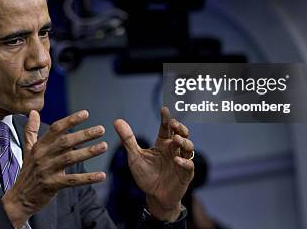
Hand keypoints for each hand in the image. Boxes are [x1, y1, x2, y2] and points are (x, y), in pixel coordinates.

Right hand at [2, 110, 106, 227]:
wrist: (19, 198)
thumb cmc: (28, 172)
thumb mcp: (27, 149)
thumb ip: (31, 130)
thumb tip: (33, 112)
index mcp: (39, 146)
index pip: (55, 128)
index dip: (70, 120)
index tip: (86, 113)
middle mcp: (43, 156)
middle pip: (66, 142)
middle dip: (84, 135)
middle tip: (101, 129)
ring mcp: (48, 170)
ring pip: (70, 158)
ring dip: (88, 152)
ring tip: (104, 146)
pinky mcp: (53, 185)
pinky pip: (73, 180)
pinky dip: (88, 178)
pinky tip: (101, 175)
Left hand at [114, 107, 193, 221]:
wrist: (153, 197)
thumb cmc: (145, 175)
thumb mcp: (134, 157)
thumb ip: (128, 140)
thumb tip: (117, 121)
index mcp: (162, 143)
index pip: (166, 128)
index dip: (166, 118)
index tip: (164, 109)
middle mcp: (173, 150)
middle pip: (181, 134)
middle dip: (180, 128)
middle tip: (174, 124)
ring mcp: (181, 161)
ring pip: (188, 147)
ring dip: (184, 142)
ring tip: (176, 140)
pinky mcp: (185, 174)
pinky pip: (189, 166)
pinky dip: (184, 162)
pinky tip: (177, 160)